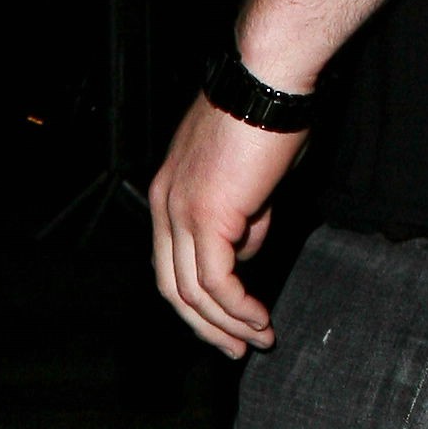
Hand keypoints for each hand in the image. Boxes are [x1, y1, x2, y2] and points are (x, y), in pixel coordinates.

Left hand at [148, 95, 306, 357]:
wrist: (265, 81)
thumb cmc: (262, 115)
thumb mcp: (248, 177)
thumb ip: (245, 213)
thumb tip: (249, 240)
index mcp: (166, 193)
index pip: (168, 262)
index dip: (195, 299)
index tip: (223, 320)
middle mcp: (163, 205)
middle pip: (172, 286)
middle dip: (206, 324)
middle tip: (236, 347)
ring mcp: (179, 212)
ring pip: (194, 290)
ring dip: (228, 322)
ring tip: (258, 338)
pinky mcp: (204, 216)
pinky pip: (216, 279)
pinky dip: (237, 307)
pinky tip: (257, 319)